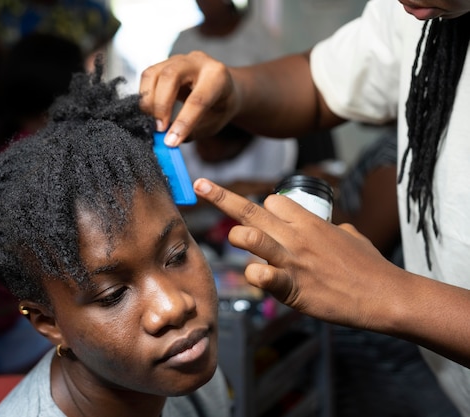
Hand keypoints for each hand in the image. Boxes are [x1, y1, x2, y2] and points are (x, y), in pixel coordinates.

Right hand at [139, 51, 238, 145]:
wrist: (224, 87)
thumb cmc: (220, 106)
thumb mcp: (213, 123)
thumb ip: (191, 132)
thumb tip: (167, 141)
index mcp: (217, 77)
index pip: (197, 99)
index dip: (183, 121)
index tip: (171, 141)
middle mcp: (198, 62)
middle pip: (170, 76)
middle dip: (160, 105)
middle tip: (158, 129)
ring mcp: (179, 59)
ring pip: (153, 74)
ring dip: (147, 101)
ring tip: (150, 121)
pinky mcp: (165, 63)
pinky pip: (148, 76)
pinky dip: (144, 95)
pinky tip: (148, 111)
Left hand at [193, 178, 400, 329]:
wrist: (385, 294)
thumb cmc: (370, 266)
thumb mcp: (353, 237)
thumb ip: (335, 229)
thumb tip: (336, 229)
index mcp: (309, 221)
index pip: (272, 202)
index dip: (263, 208)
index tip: (262, 218)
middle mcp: (296, 236)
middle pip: (252, 209)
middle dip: (222, 196)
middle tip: (200, 184)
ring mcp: (293, 260)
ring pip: (252, 236)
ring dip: (238, 235)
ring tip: (236, 236)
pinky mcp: (294, 288)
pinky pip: (265, 276)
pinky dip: (255, 276)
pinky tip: (257, 277)